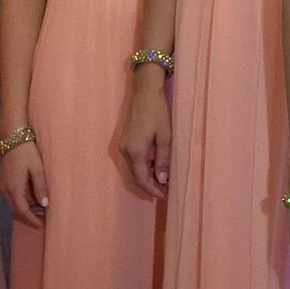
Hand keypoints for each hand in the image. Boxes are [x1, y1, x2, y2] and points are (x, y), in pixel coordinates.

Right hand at [0, 139, 48, 226]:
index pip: (22, 212)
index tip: (41, 226)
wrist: (12, 137)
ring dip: (28, 208)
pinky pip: (13, 196)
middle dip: (30, 217)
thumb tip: (45, 204)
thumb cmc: (26, 151)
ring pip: (15, 204)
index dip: (32, 220)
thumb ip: (41, 188)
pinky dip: (24, 201)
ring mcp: (4, 185)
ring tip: (43, 208)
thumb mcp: (37, 169)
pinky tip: (34, 198)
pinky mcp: (5, 181)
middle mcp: (6, 190)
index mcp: (14, 188)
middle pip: (17, 210)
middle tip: (45, 218)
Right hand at [119, 73, 172, 200]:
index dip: (152, 190)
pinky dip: (144, 167)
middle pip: (136, 176)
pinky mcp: (125, 140)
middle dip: (150, 185)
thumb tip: (162, 180)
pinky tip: (155, 167)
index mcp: (135, 151)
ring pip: (134, 169)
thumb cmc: (158, 112)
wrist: (145, 92)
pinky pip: (133, 160)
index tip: (164, 196)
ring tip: (163, 181)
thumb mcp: (165, 137)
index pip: (142, 179)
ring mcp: (123, 145)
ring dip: (147, 177)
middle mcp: (125, 151)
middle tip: (166, 191)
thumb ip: (163, 160)